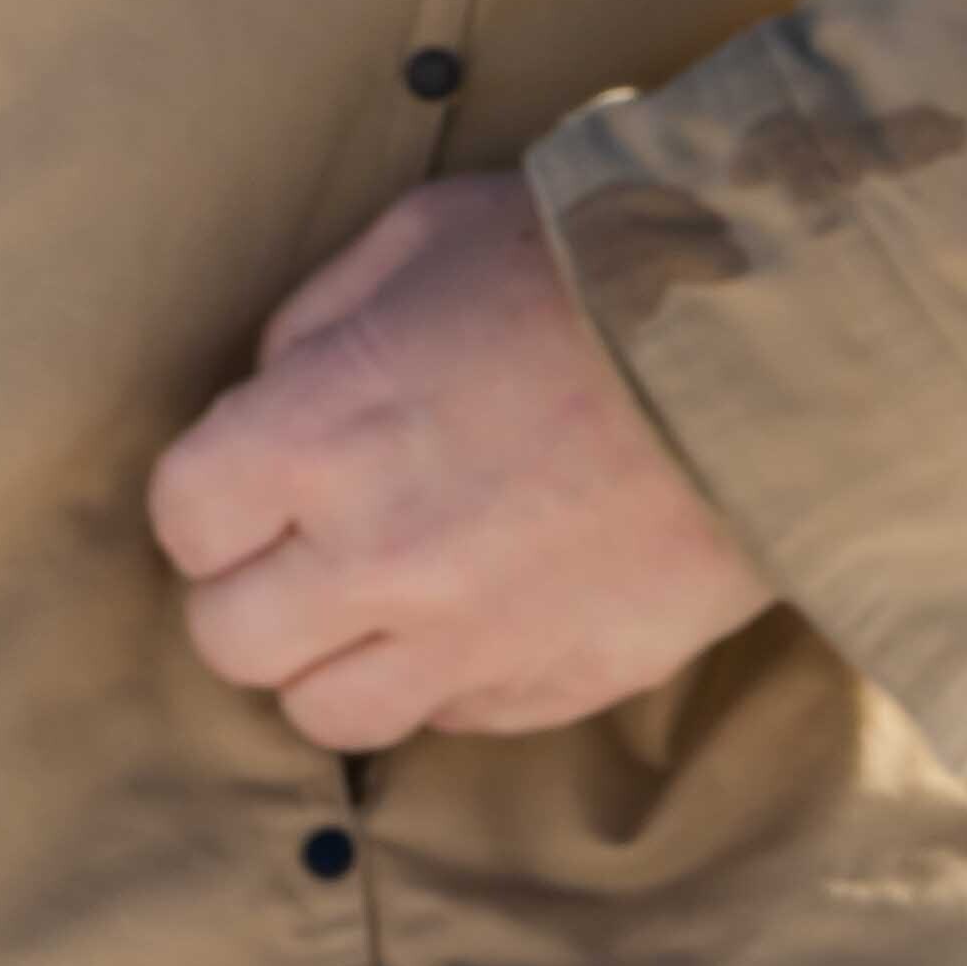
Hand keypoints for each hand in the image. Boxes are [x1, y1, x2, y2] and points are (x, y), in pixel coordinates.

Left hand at [146, 169, 778, 752]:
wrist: (783, 350)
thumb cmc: (591, 270)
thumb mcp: (418, 243)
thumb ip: (314, 328)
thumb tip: (269, 394)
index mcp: (313, 436)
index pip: (183, 522)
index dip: (212, 503)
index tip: (253, 485)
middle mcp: (373, 556)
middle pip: (231, 641)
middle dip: (252, 596)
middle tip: (302, 553)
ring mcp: (471, 635)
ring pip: (326, 716)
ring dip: (334, 662)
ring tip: (379, 605)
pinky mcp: (564, 682)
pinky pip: (451, 722)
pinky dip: (446, 681)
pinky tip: (480, 613)